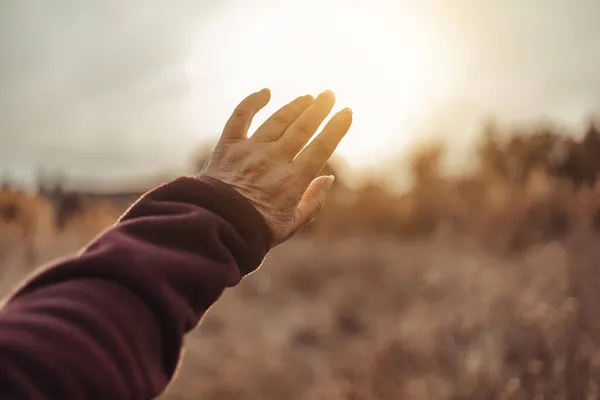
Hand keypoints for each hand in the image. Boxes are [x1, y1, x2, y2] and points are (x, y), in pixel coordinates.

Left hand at [201, 89, 351, 245]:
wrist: (215, 227)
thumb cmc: (255, 231)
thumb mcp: (292, 224)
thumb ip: (314, 202)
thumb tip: (329, 178)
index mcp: (293, 180)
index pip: (321, 147)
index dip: (336, 127)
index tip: (347, 112)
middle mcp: (274, 160)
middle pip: (302, 128)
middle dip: (319, 109)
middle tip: (330, 95)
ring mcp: (250, 150)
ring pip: (278, 120)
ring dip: (295, 105)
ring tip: (308, 97)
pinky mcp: (228, 146)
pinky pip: (241, 116)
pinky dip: (253, 102)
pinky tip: (266, 92)